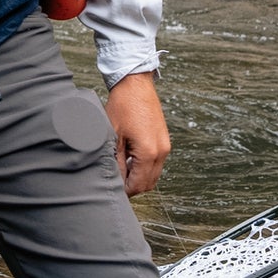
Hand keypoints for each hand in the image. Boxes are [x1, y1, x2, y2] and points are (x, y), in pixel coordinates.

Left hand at [105, 72, 170, 195]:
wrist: (135, 85)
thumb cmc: (122, 107)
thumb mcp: (113, 136)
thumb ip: (116, 162)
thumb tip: (116, 180)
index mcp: (149, 153)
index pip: (139, 185)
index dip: (125, 191)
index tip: (113, 189)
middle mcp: (161, 152)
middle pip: (149, 183)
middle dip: (133, 187)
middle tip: (116, 183)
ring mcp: (165, 146)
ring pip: (154, 174)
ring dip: (139, 177)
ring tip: (121, 170)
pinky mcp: (164, 140)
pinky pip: (156, 163)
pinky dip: (144, 167)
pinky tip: (129, 159)